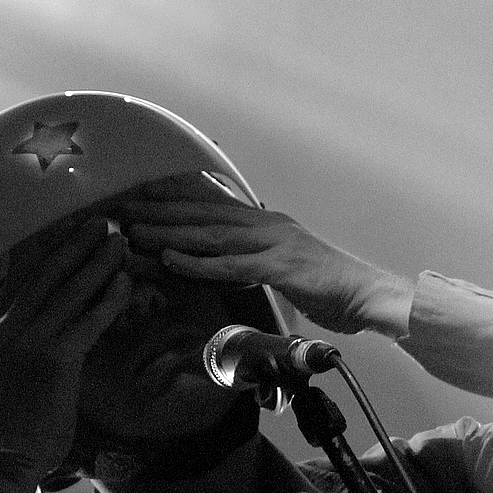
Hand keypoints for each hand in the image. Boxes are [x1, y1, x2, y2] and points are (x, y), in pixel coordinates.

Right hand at [0, 216, 132, 474]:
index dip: (39, 256)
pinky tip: (126, 282)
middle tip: (98, 225)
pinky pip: (89, 320)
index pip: (12, 283)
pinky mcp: (57, 359)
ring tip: (118, 242)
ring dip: (97, 263)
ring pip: (70, 291)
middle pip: (44, 276)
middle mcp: (5, 331)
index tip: (60, 234)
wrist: (1, 465)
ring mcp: (30, 342)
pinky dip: (109, 299)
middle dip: (72, 247)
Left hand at [116, 184, 412, 337]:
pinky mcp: (280, 268)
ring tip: (135, 231)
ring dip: (170, 232)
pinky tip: (171, 258)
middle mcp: (267, 226)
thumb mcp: (288, 267)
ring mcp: (274, 244)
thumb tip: (231, 265)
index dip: (177, 200)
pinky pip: (231, 264)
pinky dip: (199, 262)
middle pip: (205, 213)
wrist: (369, 296)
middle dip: (162, 210)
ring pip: (211, 234)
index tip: (142, 196)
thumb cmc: (331, 288)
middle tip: (123, 208)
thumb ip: (258, 261)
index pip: (214, 207)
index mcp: (268, 224)